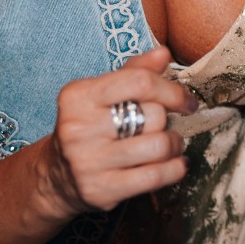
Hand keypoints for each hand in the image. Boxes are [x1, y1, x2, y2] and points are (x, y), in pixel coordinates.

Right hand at [42, 47, 195, 216]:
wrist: (57, 176)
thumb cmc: (89, 126)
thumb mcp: (102, 93)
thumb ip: (134, 71)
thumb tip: (163, 53)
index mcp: (78, 96)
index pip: (140, 82)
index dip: (173, 91)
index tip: (187, 102)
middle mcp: (78, 128)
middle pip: (153, 115)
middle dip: (167, 120)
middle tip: (163, 126)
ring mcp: (88, 162)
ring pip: (158, 146)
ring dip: (174, 145)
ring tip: (170, 145)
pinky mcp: (101, 190)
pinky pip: (155, 176)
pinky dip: (175, 169)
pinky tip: (174, 164)